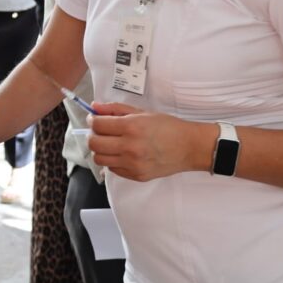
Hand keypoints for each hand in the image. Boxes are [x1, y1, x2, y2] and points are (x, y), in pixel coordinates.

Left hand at [87, 102, 213, 180]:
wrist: (189, 147)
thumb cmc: (168, 127)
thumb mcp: (142, 112)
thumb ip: (116, 109)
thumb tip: (95, 107)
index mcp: (131, 127)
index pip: (98, 125)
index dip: (93, 120)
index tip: (94, 119)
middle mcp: (130, 147)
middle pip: (94, 143)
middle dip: (93, 135)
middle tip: (100, 131)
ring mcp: (132, 164)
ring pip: (99, 158)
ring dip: (100, 149)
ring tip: (110, 143)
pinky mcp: (136, 175)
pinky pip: (112, 169)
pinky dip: (112, 161)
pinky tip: (121, 153)